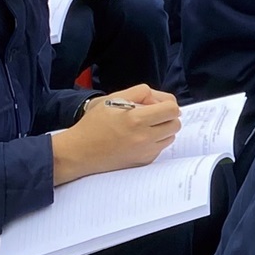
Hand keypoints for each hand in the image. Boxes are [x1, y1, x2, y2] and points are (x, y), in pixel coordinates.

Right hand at [52, 85, 181, 183]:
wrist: (79, 153)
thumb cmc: (93, 124)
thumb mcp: (112, 99)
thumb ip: (140, 93)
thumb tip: (159, 100)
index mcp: (136, 119)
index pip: (172, 109)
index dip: (166, 104)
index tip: (156, 105)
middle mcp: (144, 138)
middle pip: (175, 124)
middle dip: (167, 117)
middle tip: (152, 115)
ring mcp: (145, 152)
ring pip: (170, 137)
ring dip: (163, 130)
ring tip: (144, 127)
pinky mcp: (143, 162)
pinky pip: (160, 148)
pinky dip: (155, 142)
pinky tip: (138, 139)